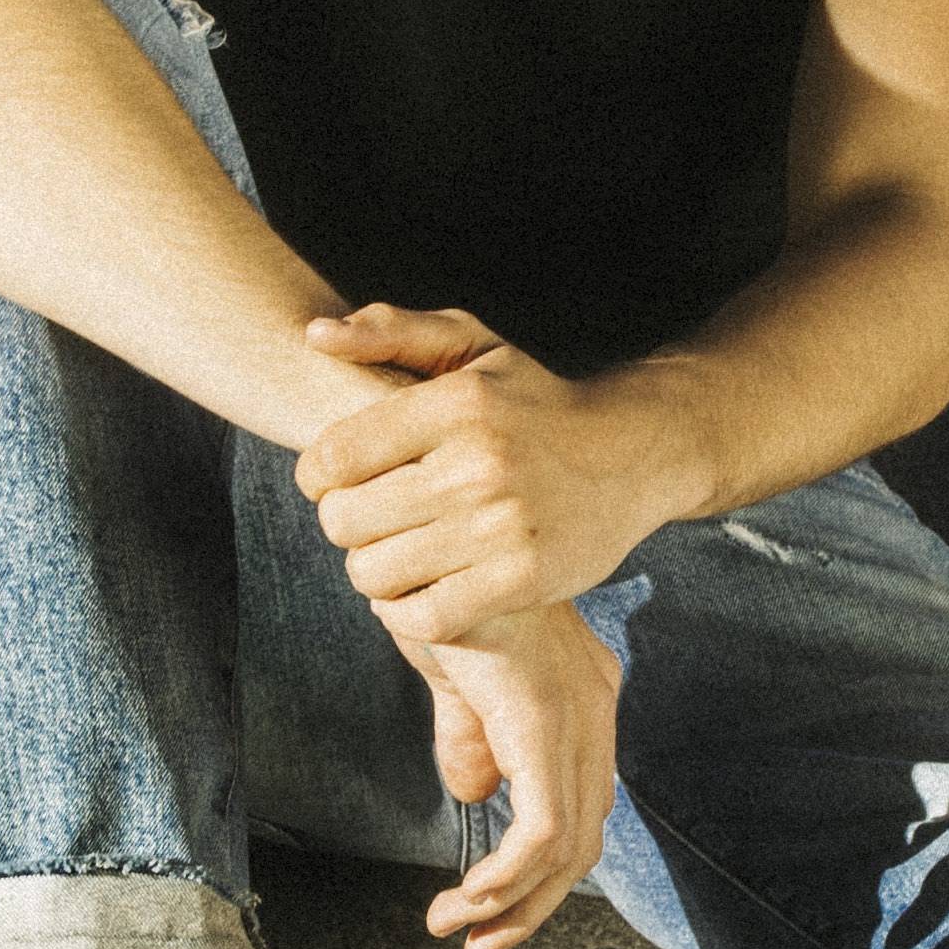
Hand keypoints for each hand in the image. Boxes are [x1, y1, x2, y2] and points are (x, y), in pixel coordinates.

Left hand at [293, 303, 705, 628]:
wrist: (635, 454)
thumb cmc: (535, 402)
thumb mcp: (473, 347)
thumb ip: (392, 331)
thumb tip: (314, 335)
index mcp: (459, 404)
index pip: (333, 457)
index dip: (317, 476)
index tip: (335, 480)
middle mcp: (480, 464)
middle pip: (345, 521)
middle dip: (345, 522)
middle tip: (372, 517)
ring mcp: (503, 528)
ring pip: (375, 573)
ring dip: (373, 569)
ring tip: (395, 551)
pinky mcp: (523, 581)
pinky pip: (424, 618)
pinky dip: (406, 612)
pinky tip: (419, 588)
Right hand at [390, 599, 623, 948]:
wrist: (430, 533)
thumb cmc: (440, 591)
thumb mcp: (456, 676)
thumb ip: (470, 735)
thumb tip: (473, 795)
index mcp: (579, 701)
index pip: (580, 811)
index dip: (539, 877)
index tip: (486, 915)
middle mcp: (592, 711)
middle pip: (583, 843)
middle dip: (528, 911)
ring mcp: (574, 716)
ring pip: (569, 849)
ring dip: (511, 906)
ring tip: (458, 930)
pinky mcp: (543, 721)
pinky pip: (544, 831)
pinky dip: (507, 879)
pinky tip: (470, 897)